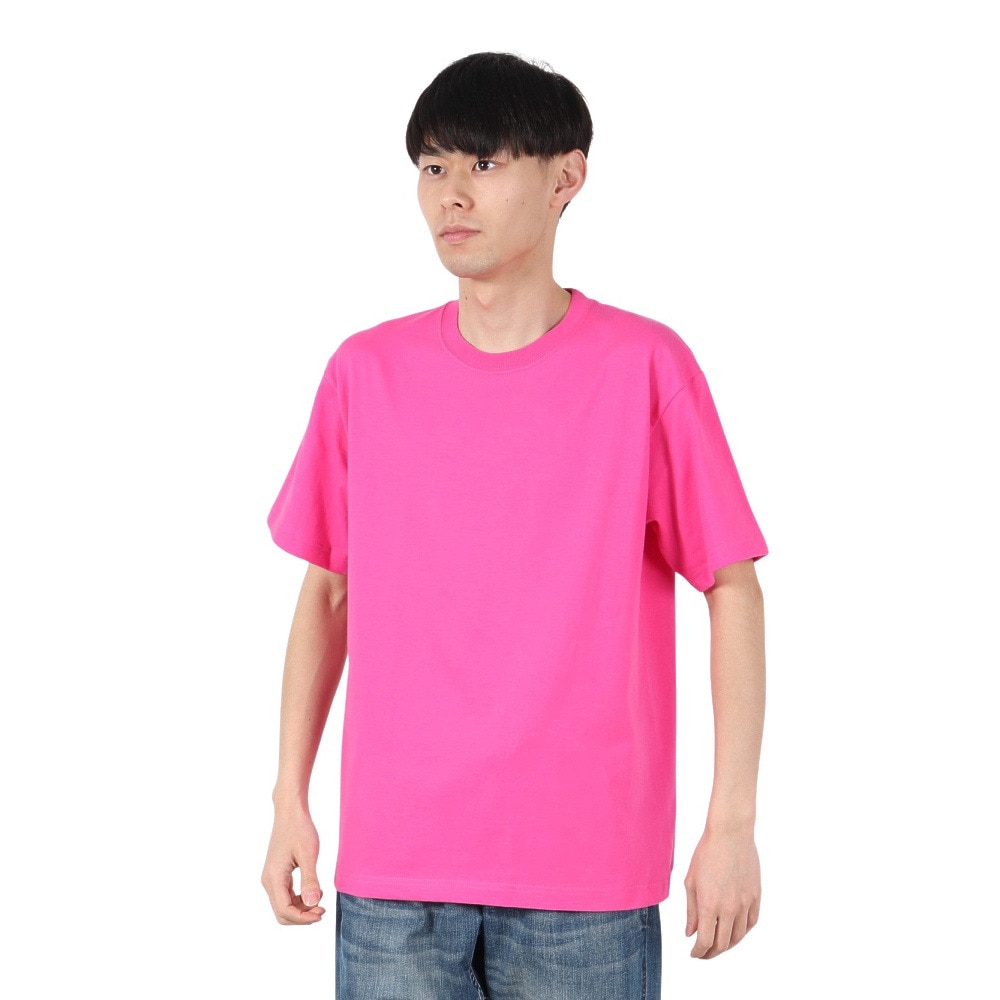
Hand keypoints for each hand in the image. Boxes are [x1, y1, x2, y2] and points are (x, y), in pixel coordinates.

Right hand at [261, 805, 325, 924]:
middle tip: (322, 910)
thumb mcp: (308, 855)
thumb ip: (310, 880)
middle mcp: (269, 881)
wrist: (290, 812)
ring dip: (301, 909)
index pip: (285, 911)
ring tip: (320, 900)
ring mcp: (272, 878)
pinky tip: (313, 891)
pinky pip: (286, 895)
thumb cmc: (300, 829)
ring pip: (284, 905)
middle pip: (282, 913)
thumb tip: (313, 904)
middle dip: (302, 916)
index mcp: (274, 878)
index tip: (322, 913)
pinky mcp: (277, 874)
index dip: (303, 918)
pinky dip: (299, 899)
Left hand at [683, 826, 760, 957]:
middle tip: (704, 953)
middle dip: (711, 952)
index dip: (699, 952)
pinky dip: (743, 932)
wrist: (730, 834)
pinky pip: (751, 922)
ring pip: (739, 937)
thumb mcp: (691, 881)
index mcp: (709, 905)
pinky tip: (735, 931)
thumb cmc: (706, 853)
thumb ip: (691, 910)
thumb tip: (691, 933)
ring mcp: (745, 904)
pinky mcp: (756, 896)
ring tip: (719, 945)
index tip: (694, 954)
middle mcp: (729, 909)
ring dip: (728, 945)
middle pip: (722, 943)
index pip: (705, 941)